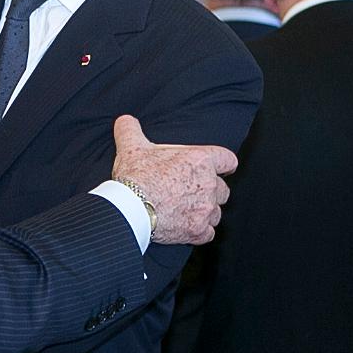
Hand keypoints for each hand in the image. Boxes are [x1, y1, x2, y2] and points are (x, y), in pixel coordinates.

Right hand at [109, 115, 235, 246]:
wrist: (131, 208)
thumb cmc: (136, 176)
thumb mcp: (132, 146)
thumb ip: (131, 129)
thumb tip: (124, 120)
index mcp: (201, 160)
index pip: (228, 160)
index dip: (224, 165)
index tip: (221, 169)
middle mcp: (209, 184)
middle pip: (223, 189)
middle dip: (210, 191)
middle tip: (191, 192)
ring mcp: (205, 209)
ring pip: (216, 212)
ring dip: (205, 212)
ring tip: (186, 210)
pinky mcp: (198, 230)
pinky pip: (209, 233)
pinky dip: (200, 231)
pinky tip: (186, 227)